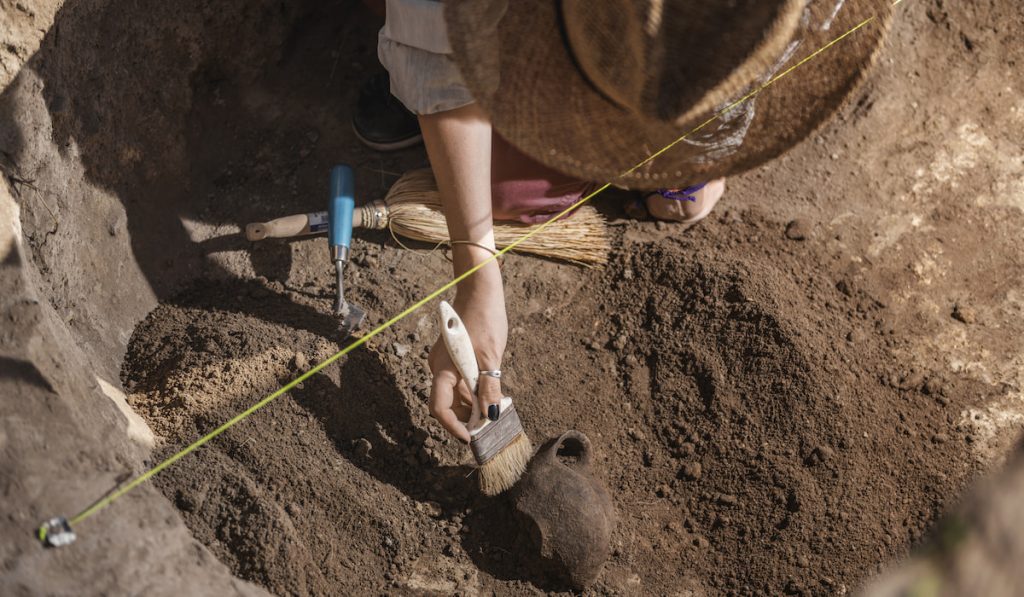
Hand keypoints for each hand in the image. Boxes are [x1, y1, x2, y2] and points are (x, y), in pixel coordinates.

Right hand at [427, 272, 506, 442]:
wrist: (479, 290)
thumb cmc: (484, 319)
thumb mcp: (491, 357)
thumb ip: (489, 387)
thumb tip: (490, 414)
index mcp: (442, 368)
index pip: (439, 408)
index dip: (453, 427)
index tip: (470, 438)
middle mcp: (439, 368)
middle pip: (446, 404)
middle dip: (464, 419)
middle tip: (487, 428)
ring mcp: (445, 362)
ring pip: (454, 394)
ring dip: (470, 406)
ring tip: (492, 413)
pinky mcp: (454, 358)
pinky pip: (459, 382)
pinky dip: (472, 392)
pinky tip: (489, 395)